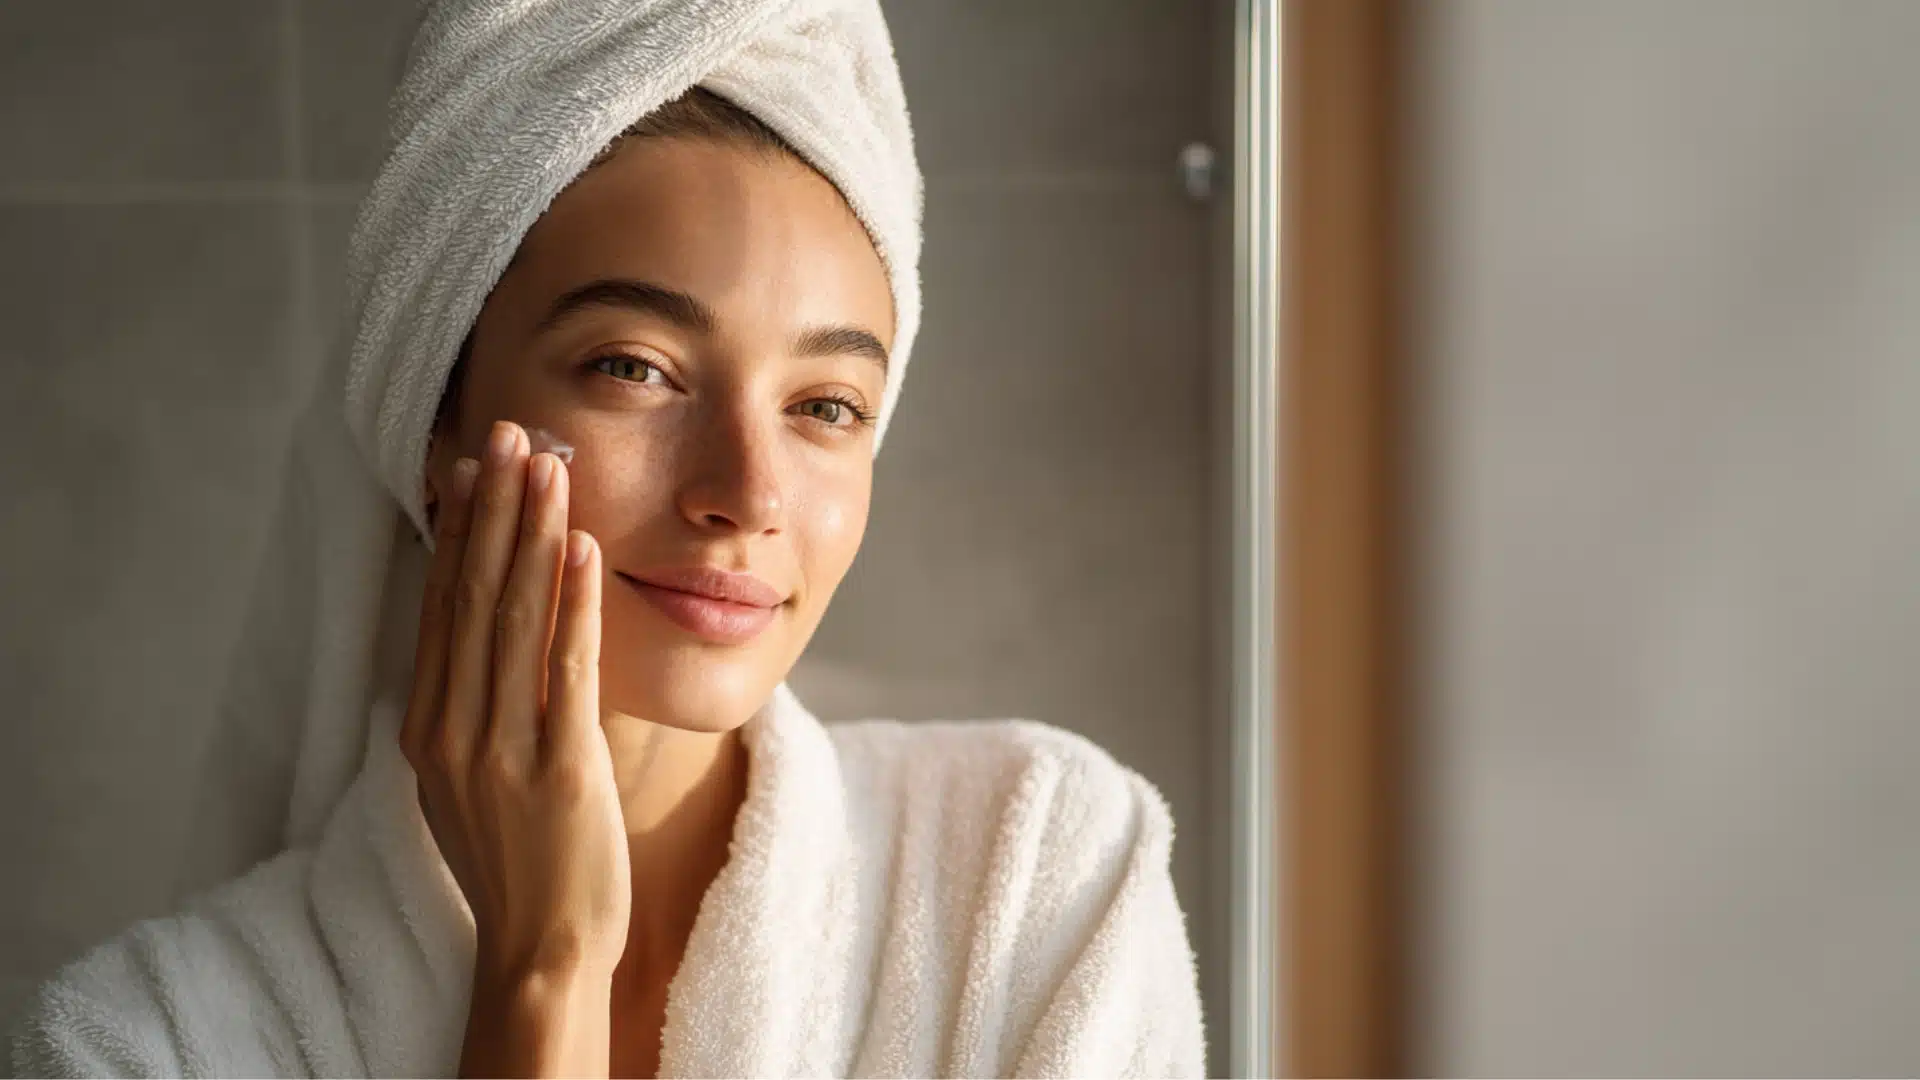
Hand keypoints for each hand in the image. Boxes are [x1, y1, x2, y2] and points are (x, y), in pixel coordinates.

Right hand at [401, 420, 630, 986]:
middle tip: (508, 435)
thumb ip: (465, 712)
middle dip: (492, 509)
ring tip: (547, 465)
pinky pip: (566, 666)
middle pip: (471, 596)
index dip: (457, 533)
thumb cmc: (517, 864)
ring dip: (532, 534)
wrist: (540, 949)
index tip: (470, 468)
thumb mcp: (467, 782)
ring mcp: (500, 747)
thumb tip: (475, 642)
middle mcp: (452, 729)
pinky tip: (586, 547)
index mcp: (426, 729)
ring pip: (513, 617)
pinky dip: (575, 601)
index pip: (440, 608)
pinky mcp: (557, 765)